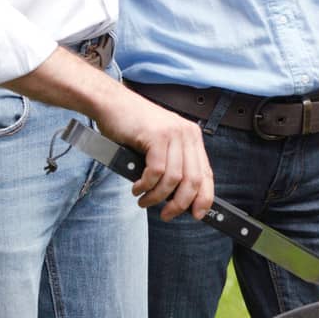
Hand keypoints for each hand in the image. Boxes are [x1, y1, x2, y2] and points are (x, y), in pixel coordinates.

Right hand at [94, 91, 214, 221]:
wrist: (112, 103)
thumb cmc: (132, 126)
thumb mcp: (160, 145)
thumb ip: (173, 165)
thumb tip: (179, 198)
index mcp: (192, 137)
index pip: (206, 174)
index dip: (204, 198)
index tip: (197, 214)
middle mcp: (186, 134)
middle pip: (193, 180)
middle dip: (179, 204)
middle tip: (166, 214)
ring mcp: (172, 133)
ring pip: (174, 179)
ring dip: (157, 196)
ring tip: (144, 199)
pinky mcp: (156, 136)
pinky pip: (157, 171)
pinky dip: (146, 185)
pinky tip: (138, 187)